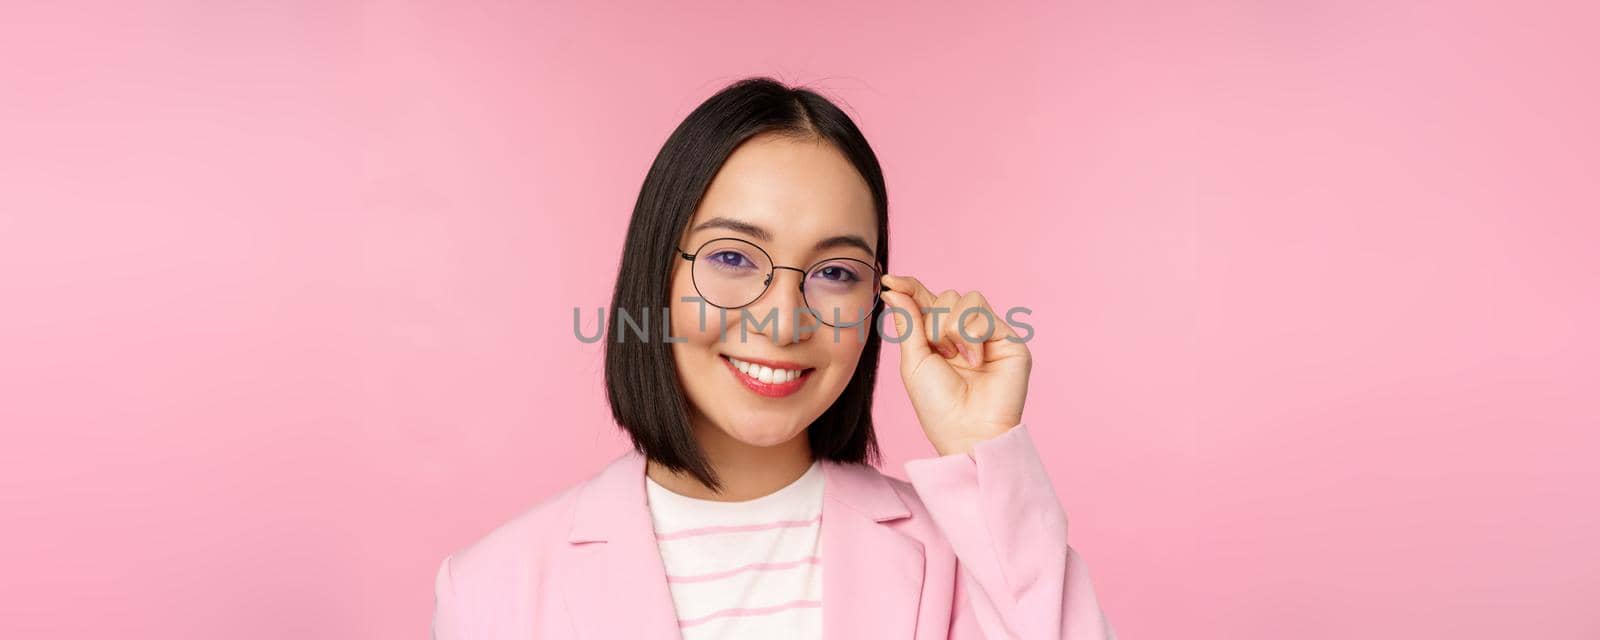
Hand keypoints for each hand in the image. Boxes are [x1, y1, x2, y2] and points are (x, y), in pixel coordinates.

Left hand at [878, 274, 1031, 456]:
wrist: (966, 431)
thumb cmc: (938, 405)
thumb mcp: (913, 361)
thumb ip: (908, 322)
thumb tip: (893, 289)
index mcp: (939, 337)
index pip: (926, 299)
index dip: (909, 286)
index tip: (888, 280)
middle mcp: (965, 333)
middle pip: (945, 296)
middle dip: (934, 321)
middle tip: (939, 352)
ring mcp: (988, 335)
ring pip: (966, 298)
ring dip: (952, 327)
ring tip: (957, 358)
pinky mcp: (1009, 339)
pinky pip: (983, 313)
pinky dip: (972, 335)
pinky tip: (974, 360)